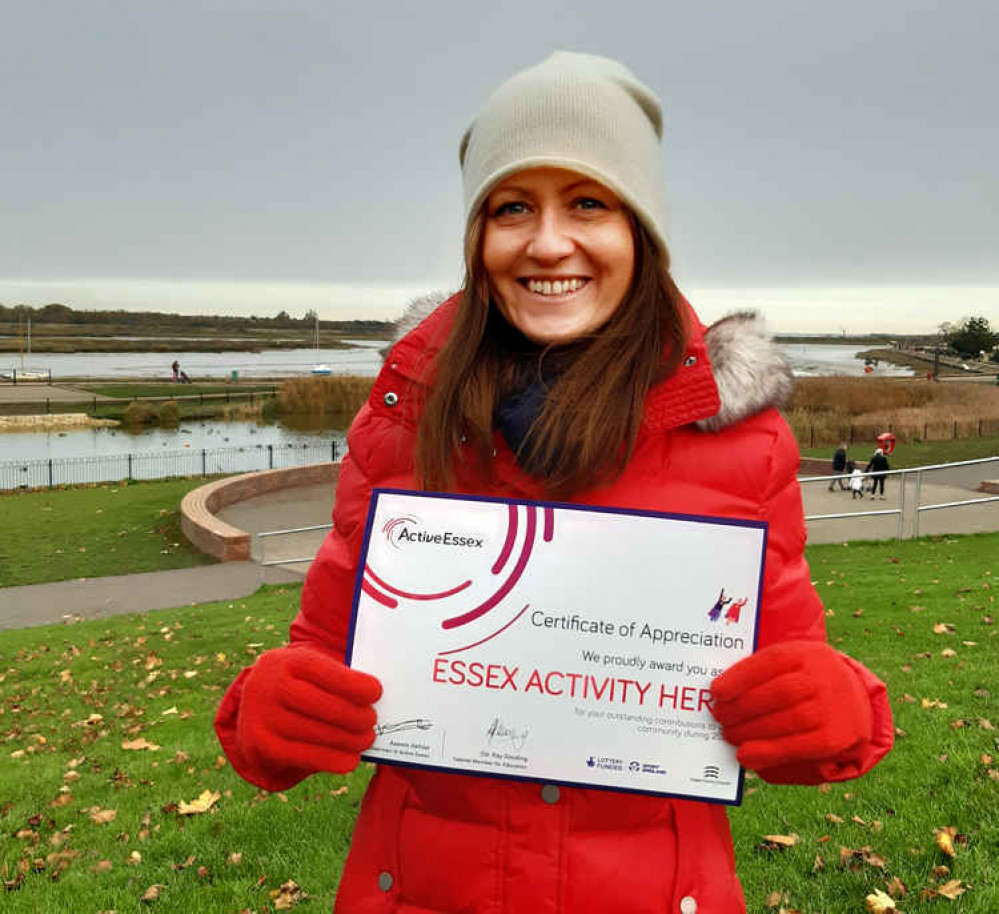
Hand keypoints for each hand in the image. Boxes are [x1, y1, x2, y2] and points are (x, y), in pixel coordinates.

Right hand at [236, 647, 381, 777]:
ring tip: (366, 740)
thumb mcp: (308, 670)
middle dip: (354, 716)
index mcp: (285, 661)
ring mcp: (261, 717)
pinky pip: (303, 756)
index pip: (325, 672)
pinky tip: (350, 760)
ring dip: (348, 740)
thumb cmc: (296, 684)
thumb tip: (373, 700)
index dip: (353, 685)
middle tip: (372, 721)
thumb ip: (336, 678)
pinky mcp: (261, 745)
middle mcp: (268, 686)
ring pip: (315, 733)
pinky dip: (331, 760)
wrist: (253, 705)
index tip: (376, 693)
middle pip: (321, 705)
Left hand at [709, 641, 870, 771]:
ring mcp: (834, 707)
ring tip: (729, 735)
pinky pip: (799, 746)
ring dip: (751, 732)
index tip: (715, 692)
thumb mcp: (792, 665)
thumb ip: (762, 674)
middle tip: (719, 717)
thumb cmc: (808, 681)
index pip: (770, 662)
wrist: (856, 701)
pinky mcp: (837, 737)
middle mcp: (824, 677)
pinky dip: (769, 752)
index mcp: (807, 653)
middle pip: (778, 693)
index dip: (740, 678)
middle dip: (742, 708)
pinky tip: (747, 755)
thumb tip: (721, 696)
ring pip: (788, 720)